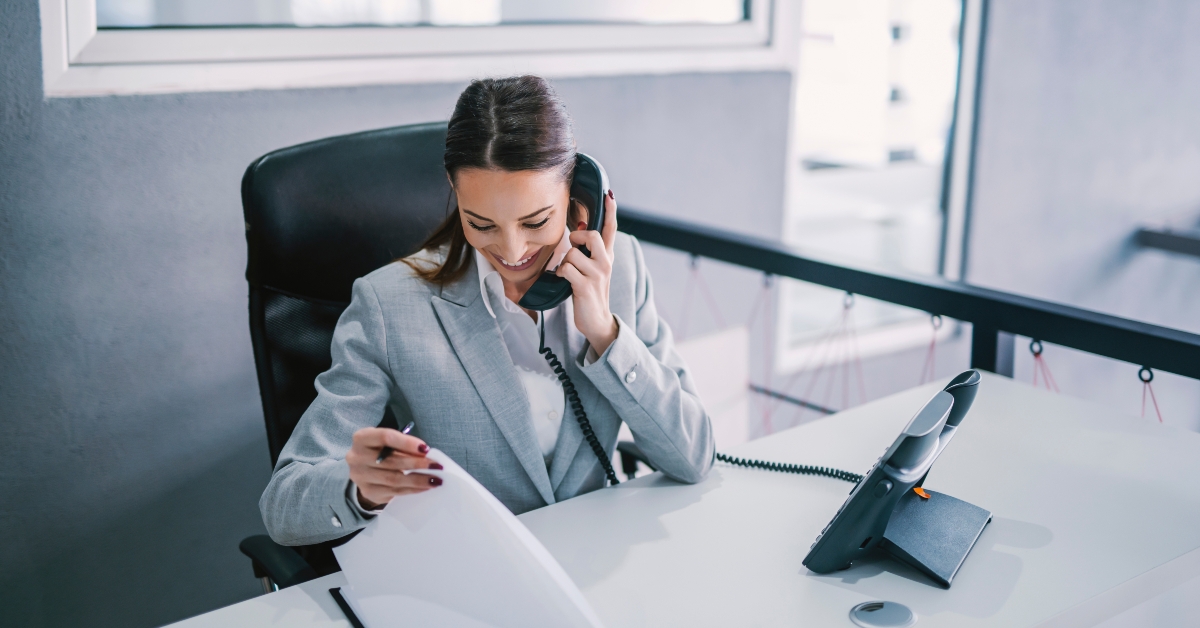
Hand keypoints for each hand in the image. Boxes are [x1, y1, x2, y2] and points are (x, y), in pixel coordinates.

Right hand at [346, 427, 442, 508]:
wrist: (364, 470)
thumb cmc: (381, 450)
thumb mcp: (388, 442)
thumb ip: (403, 445)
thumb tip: (427, 454)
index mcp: (362, 438)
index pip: (385, 437)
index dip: (407, 443)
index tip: (426, 448)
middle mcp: (356, 457)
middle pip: (391, 461)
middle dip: (417, 463)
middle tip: (437, 466)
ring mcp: (360, 477)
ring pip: (394, 479)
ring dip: (418, 480)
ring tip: (436, 479)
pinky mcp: (368, 492)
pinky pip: (394, 492)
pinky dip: (413, 489)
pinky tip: (425, 487)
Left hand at [557, 191, 618, 355]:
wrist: (597, 320)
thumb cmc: (590, 291)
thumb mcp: (592, 268)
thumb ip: (588, 250)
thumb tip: (578, 228)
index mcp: (607, 255)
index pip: (611, 228)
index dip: (610, 211)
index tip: (609, 194)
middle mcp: (606, 262)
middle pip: (590, 235)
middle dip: (576, 239)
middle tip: (573, 249)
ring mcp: (597, 274)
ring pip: (572, 253)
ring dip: (564, 263)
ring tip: (568, 273)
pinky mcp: (585, 286)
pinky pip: (565, 269)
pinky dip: (560, 273)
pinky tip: (564, 280)